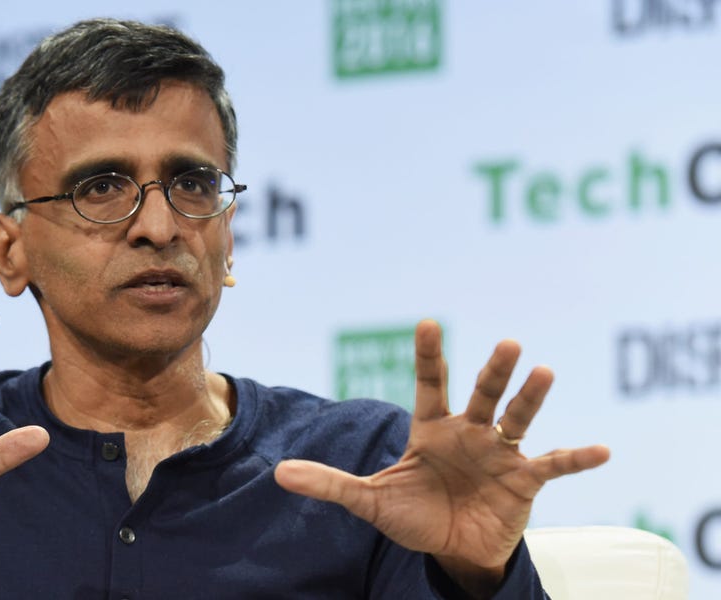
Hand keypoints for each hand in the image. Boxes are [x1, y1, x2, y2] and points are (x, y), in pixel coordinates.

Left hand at [274, 320, 608, 596]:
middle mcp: (469, 433)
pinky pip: (554, 465)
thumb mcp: (369, 501)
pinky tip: (603, 451)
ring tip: (543, 372)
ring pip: (516, 419)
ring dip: (531, 398)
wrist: (451, 549)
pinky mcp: (525, 482)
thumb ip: (329, 483)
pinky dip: (577, 458)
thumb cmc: (414, 516)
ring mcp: (500, 454)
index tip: (427, 321)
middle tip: (506, 343)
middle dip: (491, 370)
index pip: (429, 384)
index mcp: (431, 430)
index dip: (429, 355)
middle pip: (481, 394)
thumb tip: (279, 472)